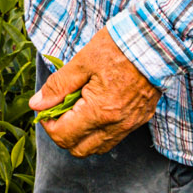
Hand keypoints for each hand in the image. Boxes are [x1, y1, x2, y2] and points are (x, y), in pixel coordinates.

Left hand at [28, 27, 160, 156]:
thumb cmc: (118, 48)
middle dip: (63, 133)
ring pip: (97, 147)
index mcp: (99, 111)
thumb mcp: (82, 63)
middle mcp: (116, 125)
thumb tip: (37, 105)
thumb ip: (57, 86)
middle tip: (59, 110)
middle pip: (79, 149)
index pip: (63, 136)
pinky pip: (114, 137)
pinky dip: (99, 130)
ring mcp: (130, 124)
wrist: (156, 42)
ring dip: (81, 135)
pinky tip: (95, 108)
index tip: (46, 108)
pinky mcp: (139, 119)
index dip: (48, 124)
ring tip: (77, 108)